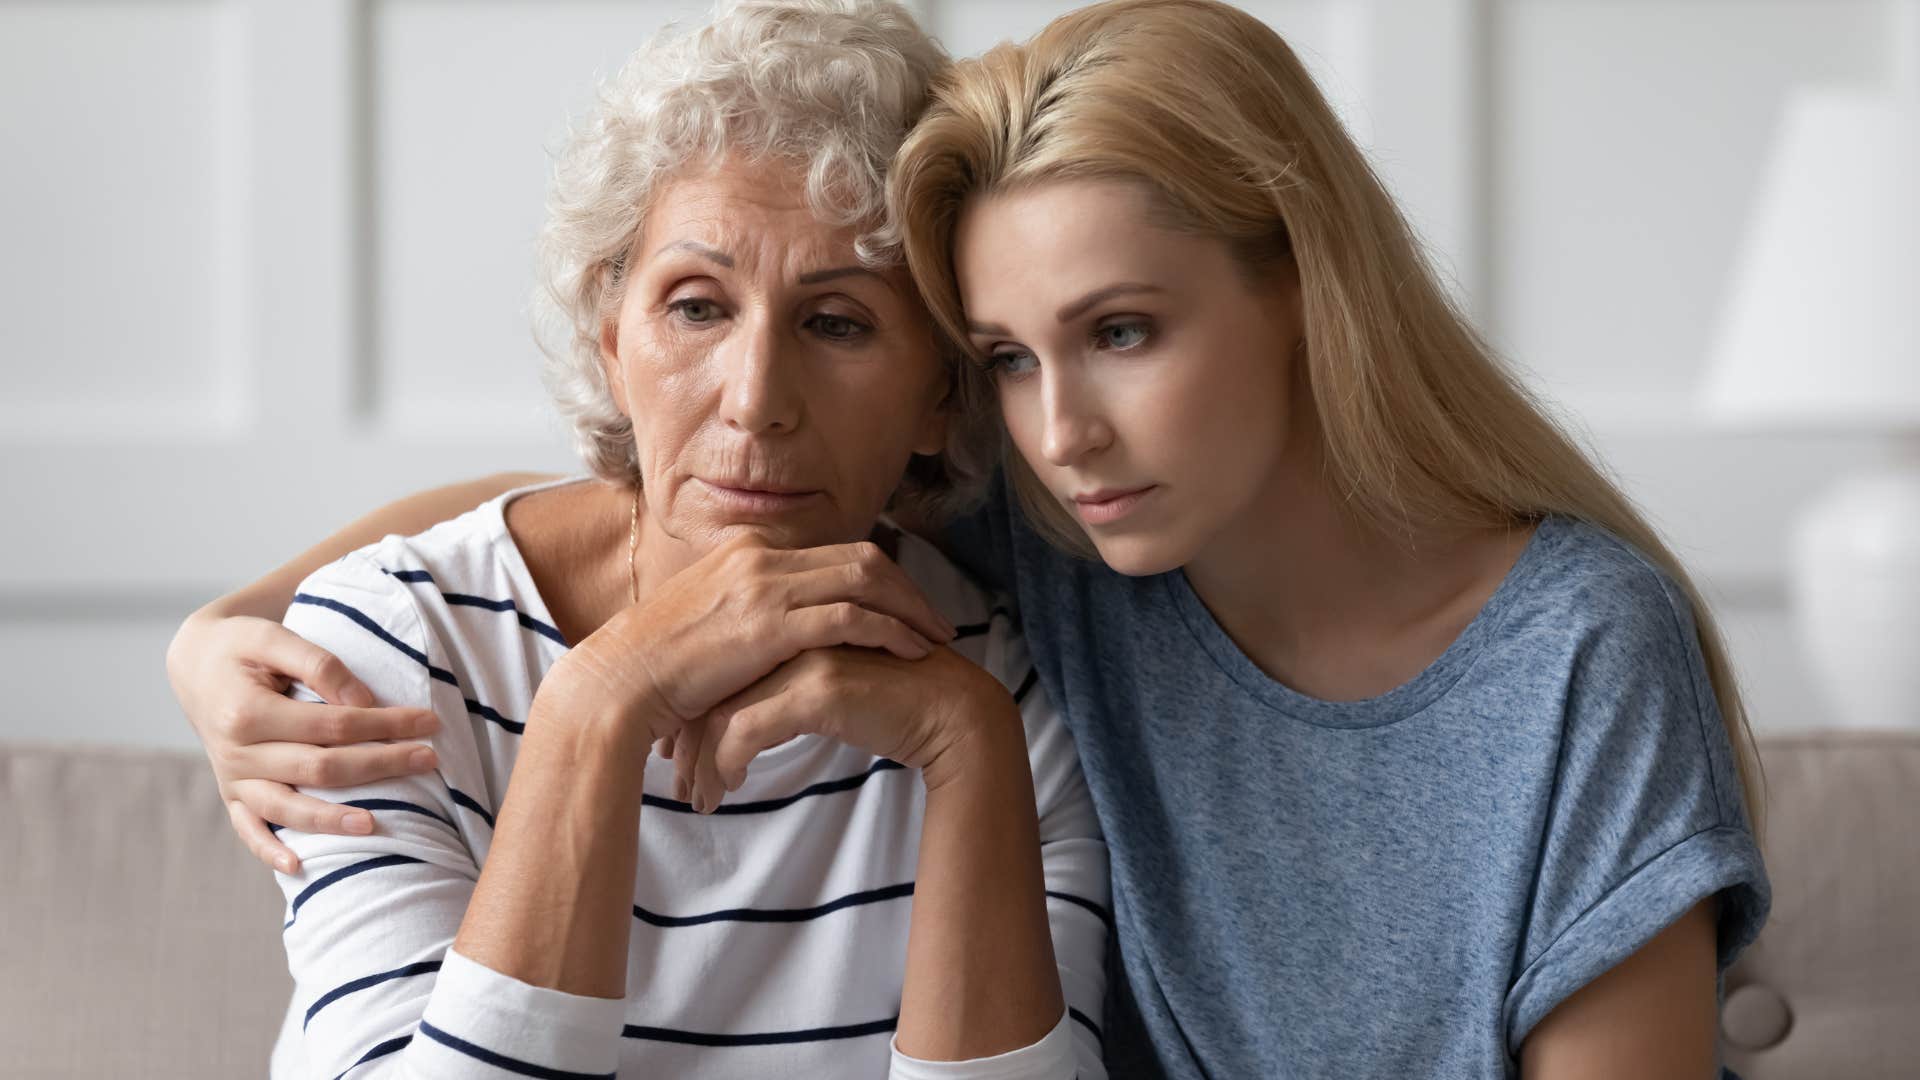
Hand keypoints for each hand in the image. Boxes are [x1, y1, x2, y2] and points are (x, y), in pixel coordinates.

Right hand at [165, 607, 441, 871]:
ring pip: (286, 808)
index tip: (428, 722)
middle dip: (379, 765)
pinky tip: (297, 867)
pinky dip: (268, 850)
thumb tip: (363, 701)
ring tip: (374, 825)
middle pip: (319, 768)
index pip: (331, 724)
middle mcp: (237, 752)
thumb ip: (319, 665)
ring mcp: (233, 778)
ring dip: (331, 820)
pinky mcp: (231, 794)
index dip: (383, 724)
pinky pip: (248, 829)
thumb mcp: (274, 637)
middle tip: (428, 760)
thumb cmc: (243, 648)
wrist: (196, 665)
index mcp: (247, 711)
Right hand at [544, 533, 956, 746]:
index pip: (834, 552)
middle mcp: (760, 555)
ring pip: (866, 579)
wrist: (618, 682)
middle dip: (908, 590)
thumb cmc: (657, 670)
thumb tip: (777, 637)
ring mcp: (765, 585)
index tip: (906, 608)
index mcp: (747, 550)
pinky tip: (912, 653)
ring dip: (909, 609)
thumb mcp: (708, 625)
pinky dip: (890, 631)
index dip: (881, 578)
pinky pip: (850, 617)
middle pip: (861, 557)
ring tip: (937, 640)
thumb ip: (748, 616)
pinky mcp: (769, 623)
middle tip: (938, 622)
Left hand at [676, 645, 1016, 812]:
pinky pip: (748, 730)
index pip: (719, 669)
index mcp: (789, 625)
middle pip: (712, 687)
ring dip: (701, 762)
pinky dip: (728, 764)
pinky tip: (730, 788)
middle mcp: (792, 633)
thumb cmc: (892, 705)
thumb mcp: (826, 691)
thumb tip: (735, 725)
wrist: (951, 713)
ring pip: (723, 711)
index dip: (693, 714)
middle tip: (677, 782)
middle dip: (688, 741)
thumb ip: (784, 691)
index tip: (678, 755)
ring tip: (698, 798)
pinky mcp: (820, 687)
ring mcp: (805, 656)